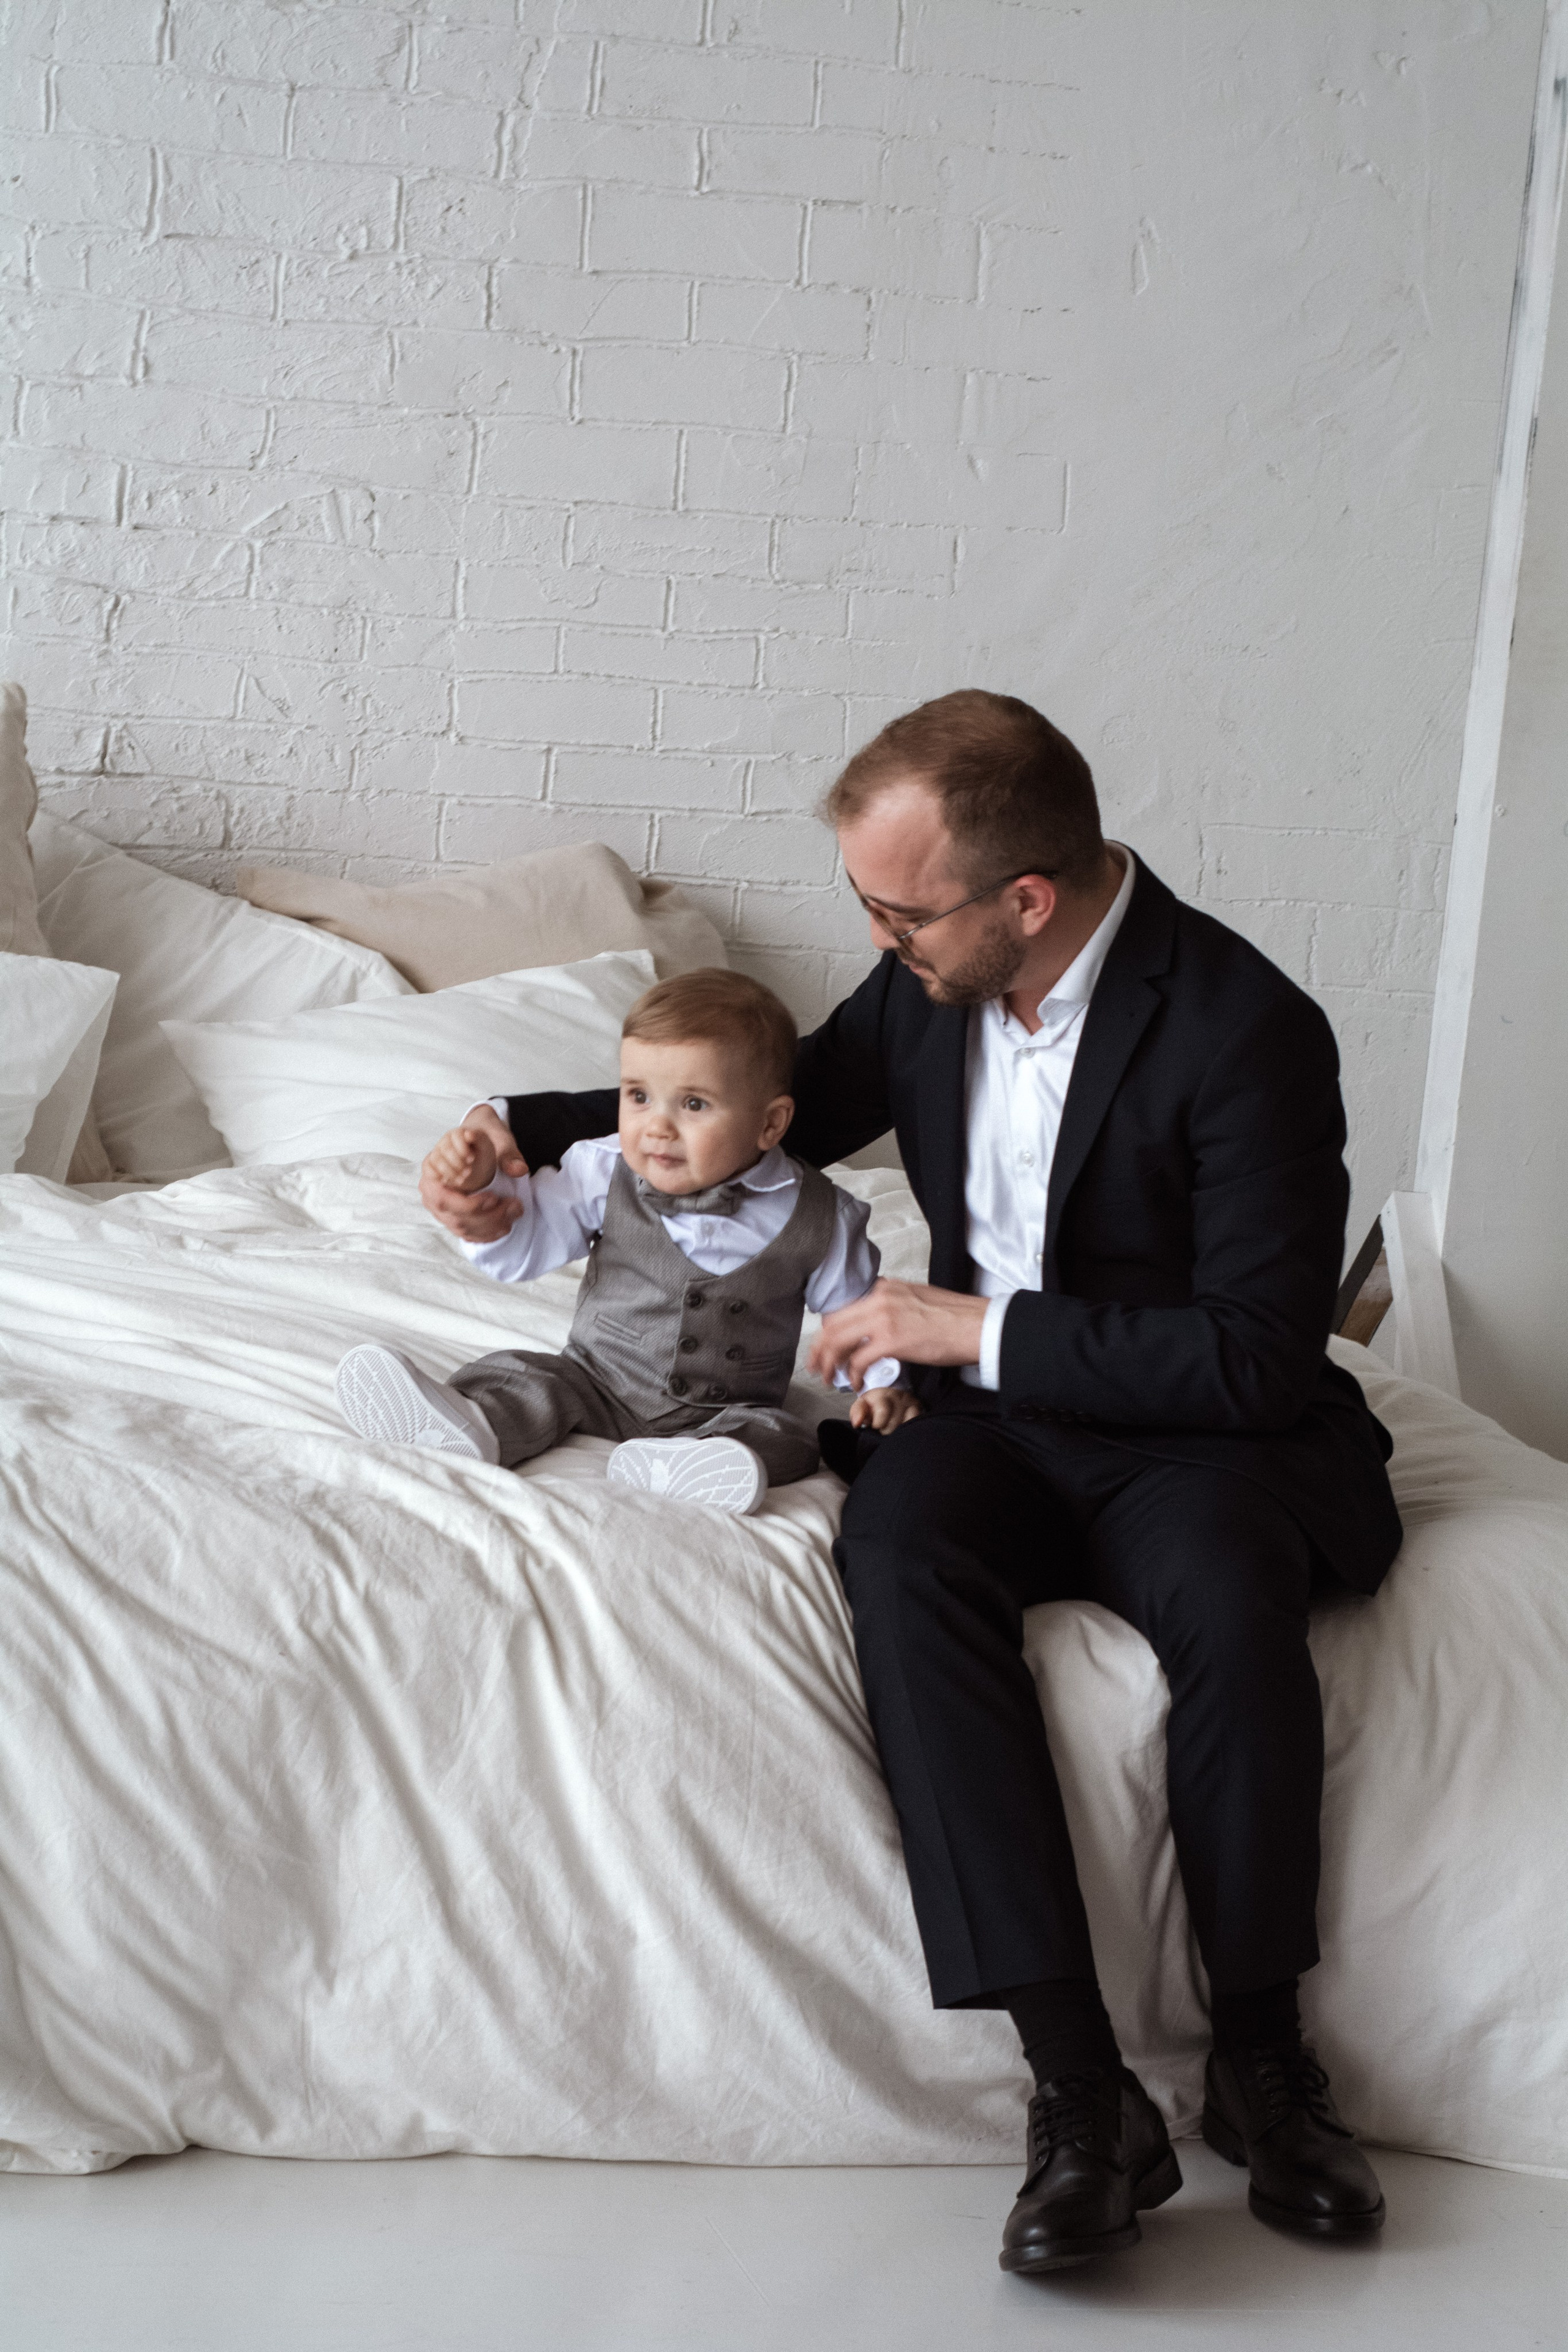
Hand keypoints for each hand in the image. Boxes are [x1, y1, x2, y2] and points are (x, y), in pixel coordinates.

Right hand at [419, 1105, 528, 1243]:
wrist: (479, 1139)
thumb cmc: (483, 1135)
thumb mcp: (496, 1136)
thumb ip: (507, 1153)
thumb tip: (518, 1169)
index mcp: (432, 1167)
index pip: (443, 1198)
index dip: (468, 1205)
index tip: (494, 1198)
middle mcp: (431, 1191)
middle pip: (454, 1217)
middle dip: (487, 1217)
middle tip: (513, 1206)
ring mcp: (440, 1207)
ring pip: (462, 1228)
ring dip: (491, 1226)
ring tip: (514, 1212)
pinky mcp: (452, 1216)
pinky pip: (466, 1233)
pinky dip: (486, 1234)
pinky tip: (505, 1227)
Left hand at [808, 1278, 988, 1392]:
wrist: (977, 1325)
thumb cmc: (954, 1317)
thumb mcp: (915, 1298)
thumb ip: (891, 1305)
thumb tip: (877, 1321)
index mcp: (884, 1288)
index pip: (842, 1308)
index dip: (828, 1331)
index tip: (825, 1346)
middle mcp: (879, 1299)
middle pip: (832, 1324)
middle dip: (820, 1349)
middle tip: (817, 1365)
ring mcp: (883, 1318)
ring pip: (838, 1341)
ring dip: (830, 1363)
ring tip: (830, 1377)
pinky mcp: (892, 1340)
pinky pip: (858, 1360)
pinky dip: (852, 1374)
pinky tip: (856, 1383)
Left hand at [850, 1384, 922, 1433]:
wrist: (889, 1396)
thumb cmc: (874, 1405)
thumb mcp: (862, 1406)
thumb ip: (857, 1413)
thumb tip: (857, 1422)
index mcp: (882, 1395)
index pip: (883, 1412)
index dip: (878, 1424)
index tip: (875, 1425)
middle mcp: (898, 1396)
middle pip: (894, 1424)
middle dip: (887, 1430)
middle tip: (884, 1426)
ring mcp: (910, 1402)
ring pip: (906, 1425)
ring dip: (898, 1430)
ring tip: (894, 1427)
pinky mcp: (919, 1408)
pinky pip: (916, 1423)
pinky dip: (909, 1429)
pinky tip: (904, 1428)